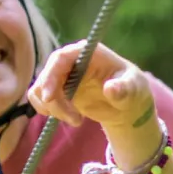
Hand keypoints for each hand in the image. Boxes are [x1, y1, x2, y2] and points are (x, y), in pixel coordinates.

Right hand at [29, 40, 155, 129]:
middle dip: (53, 100)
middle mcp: (71, 60)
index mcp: (88, 52)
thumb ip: (123, 89)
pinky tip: (70, 118)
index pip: (61, 57)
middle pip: (46, 75)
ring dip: (52, 108)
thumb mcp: (132, 89)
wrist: (126, 104)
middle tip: (75, 120)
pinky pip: (40, 98)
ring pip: (40, 89)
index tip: (49, 97)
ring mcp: (62, 74)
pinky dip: (49, 110)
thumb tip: (110, 88)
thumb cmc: (132, 90)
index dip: (50, 75)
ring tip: (77, 120)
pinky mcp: (57, 89)